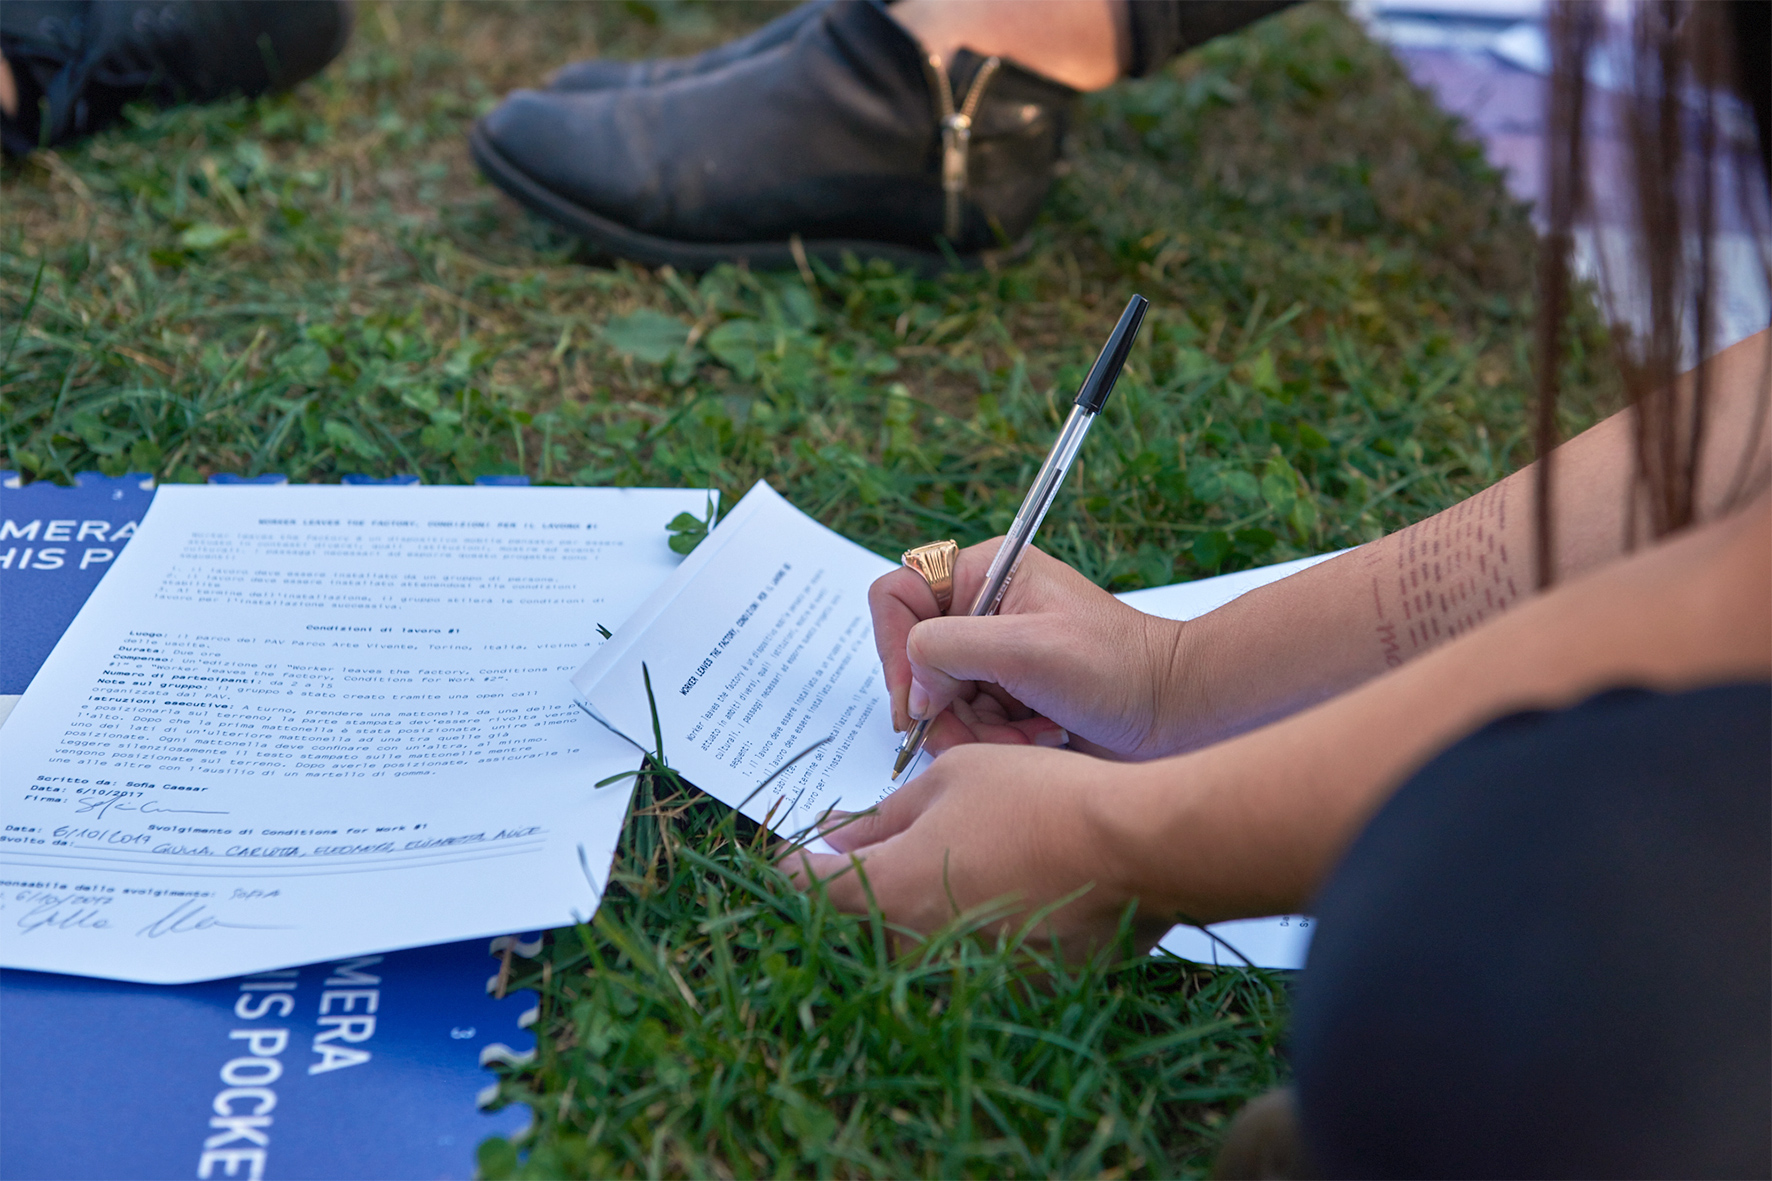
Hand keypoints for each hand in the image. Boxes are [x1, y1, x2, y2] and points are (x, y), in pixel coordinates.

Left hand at [784, 744, 1172, 957]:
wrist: (1134, 851)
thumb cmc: (1038, 800)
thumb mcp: (948, 779)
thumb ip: (883, 816)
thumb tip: (838, 833)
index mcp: (884, 891)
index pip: (802, 887)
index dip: (789, 864)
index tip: (790, 849)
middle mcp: (912, 949)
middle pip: (856, 923)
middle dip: (858, 885)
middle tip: (882, 845)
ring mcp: (961, 978)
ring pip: (910, 948)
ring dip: (915, 912)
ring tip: (955, 865)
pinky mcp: (1010, 992)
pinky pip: (966, 966)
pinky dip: (968, 936)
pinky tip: (1001, 895)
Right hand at [870, 541, 1188, 758]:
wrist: (1175, 712)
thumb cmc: (1117, 668)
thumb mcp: (1025, 647)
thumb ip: (947, 648)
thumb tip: (911, 685)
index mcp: (984, 572)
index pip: (897, 597)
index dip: (894, 649)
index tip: (916, 700)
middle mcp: (982, 610)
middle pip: (913, 661)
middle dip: (944, 705)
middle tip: (978, 730)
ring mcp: (993, 656)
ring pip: (939, 701)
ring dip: (975, 730)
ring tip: (1028, 734)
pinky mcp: (1007, 696)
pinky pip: (968, 725)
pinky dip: (996, 741)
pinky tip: (1039, 738)